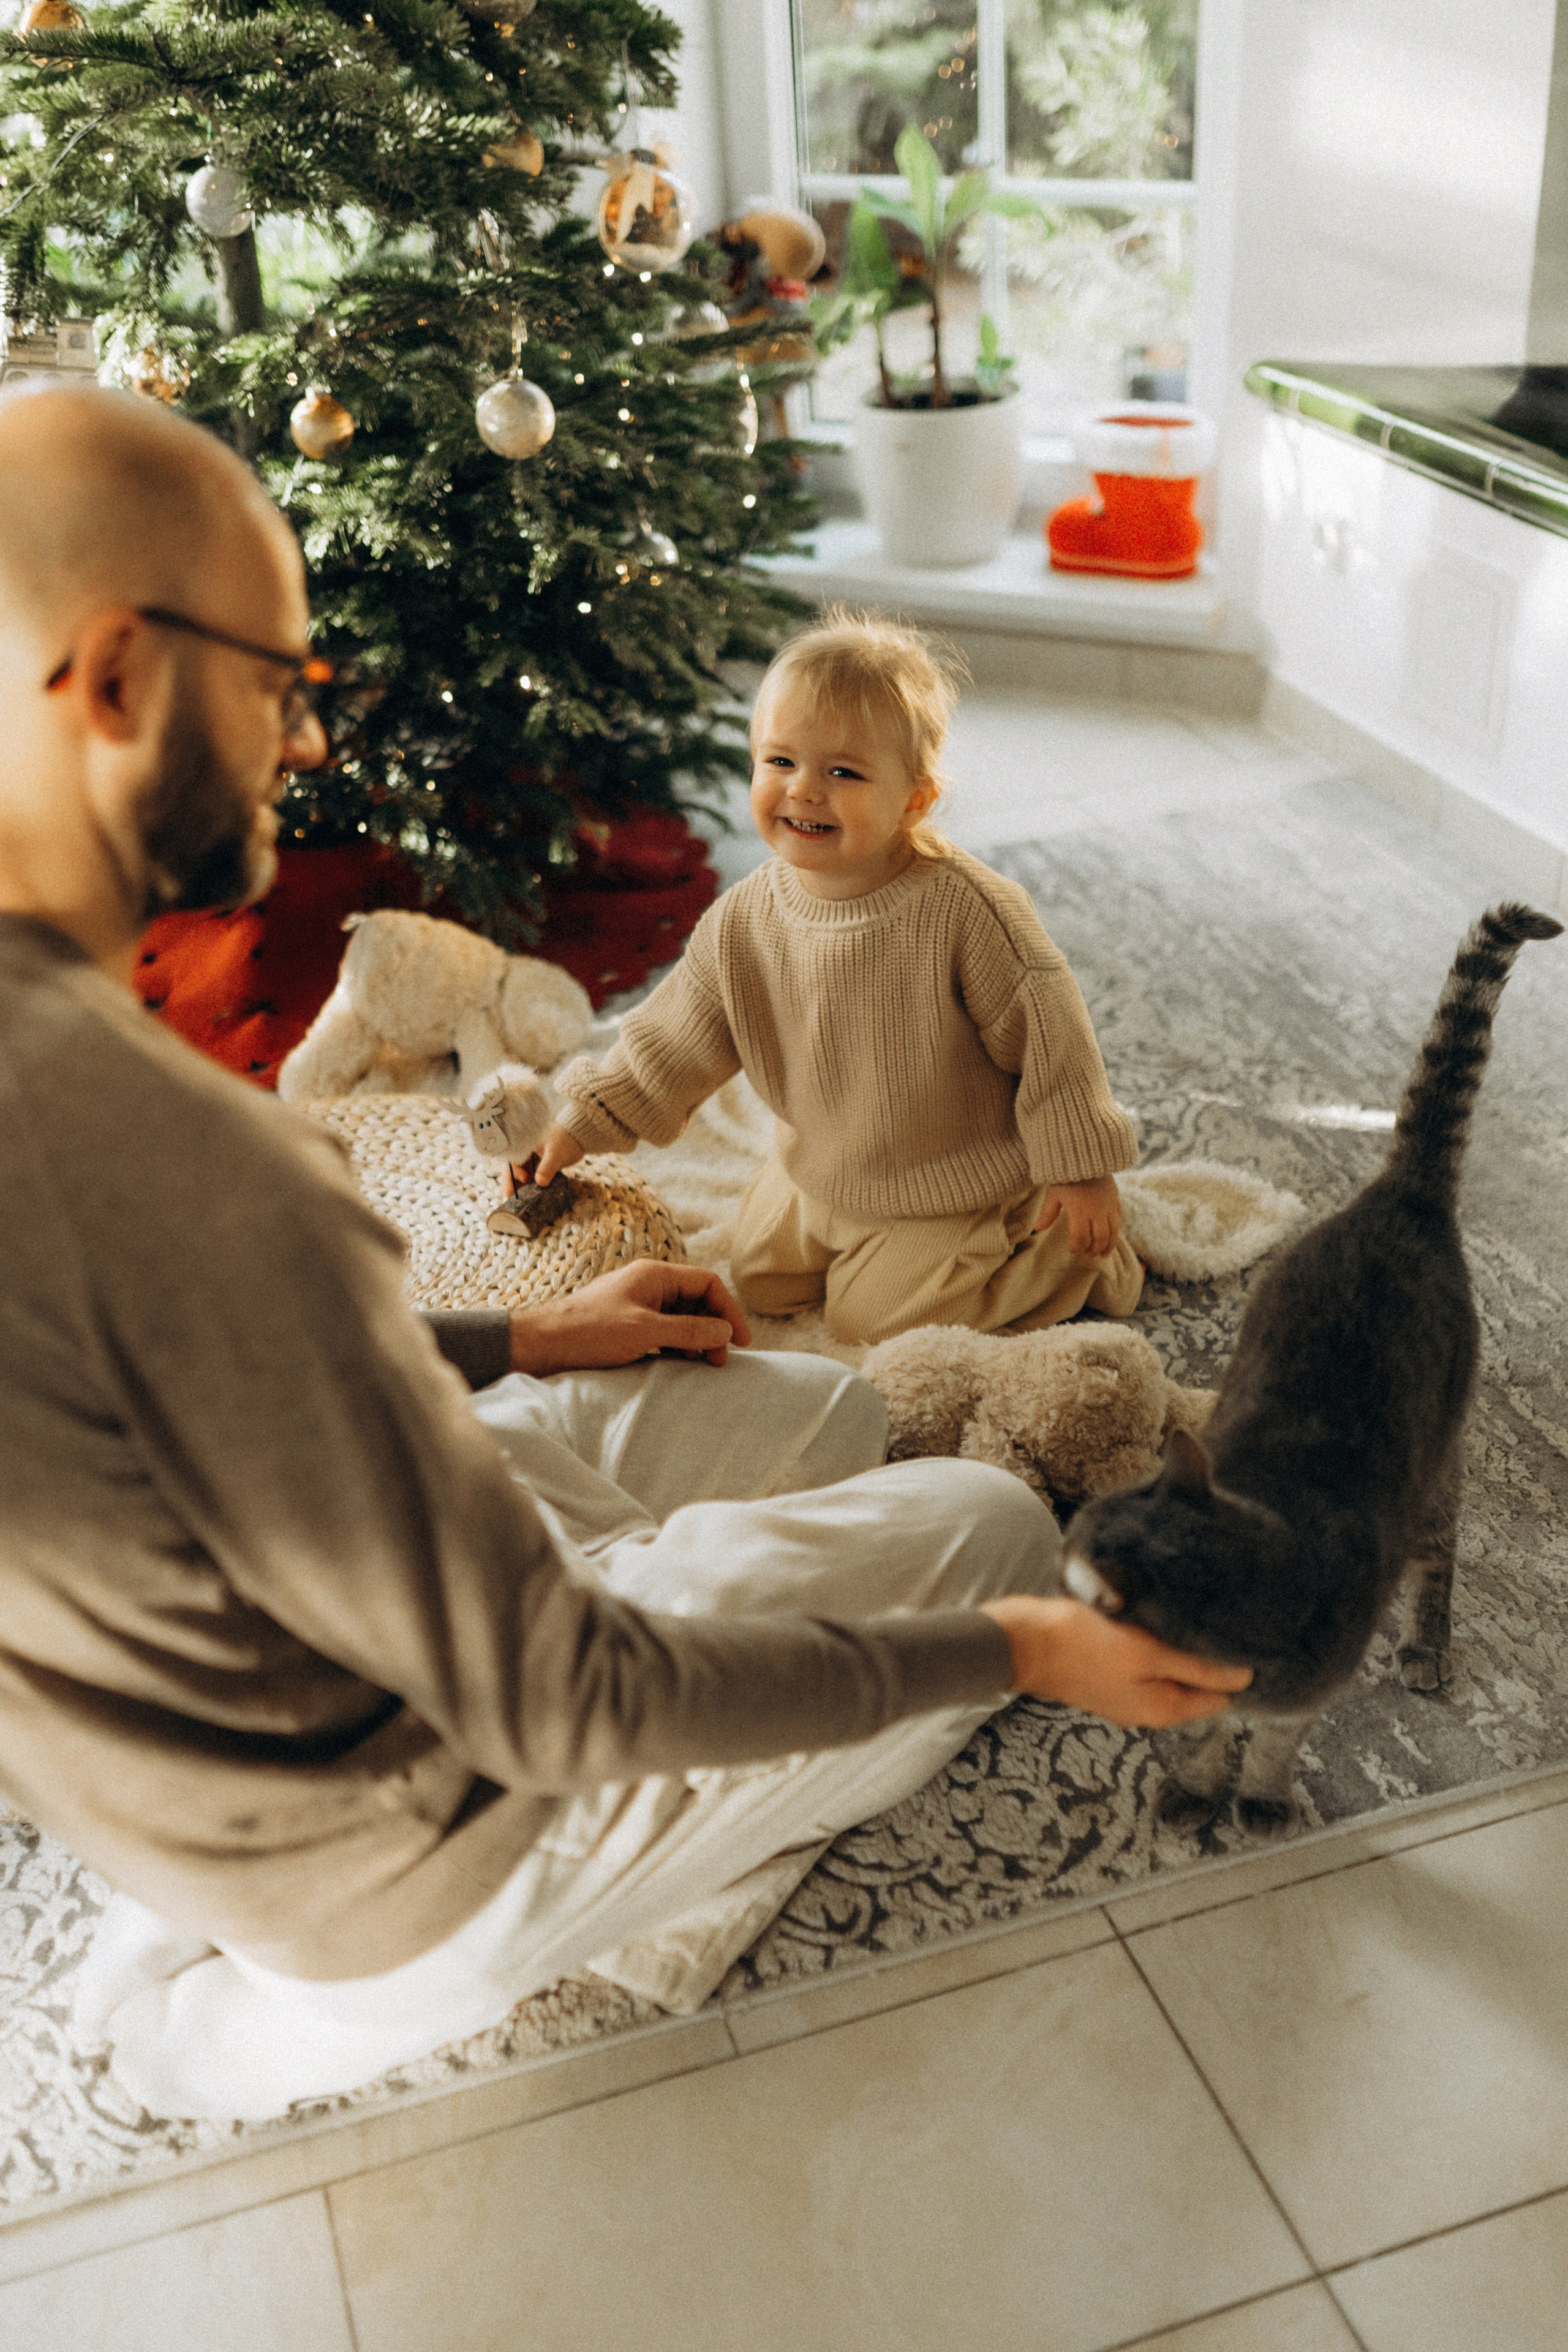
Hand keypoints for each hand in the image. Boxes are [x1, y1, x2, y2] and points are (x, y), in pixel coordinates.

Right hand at [507, 1120, 585, 1195]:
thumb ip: (547, 1167)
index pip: (510, 1161)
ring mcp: (530, 1159)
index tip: (514, 1189)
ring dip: (520, 1187)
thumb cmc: (566, 1140)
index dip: (510, 1176)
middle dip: (512, 1185)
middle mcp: (524, 1152)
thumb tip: (540, 1182)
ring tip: (520, 1202)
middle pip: (512, 1170)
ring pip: (521, 1175)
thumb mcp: (555, 1153)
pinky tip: (531, 1197)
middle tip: (512, 1200)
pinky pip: (530, 1177)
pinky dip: (530, 1187)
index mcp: (523, 1145)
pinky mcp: (538, 1166)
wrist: (578, 1136)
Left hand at [507, 1259, 751, 1375]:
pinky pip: (663, 1332)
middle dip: (714, 1329)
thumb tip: (725, 1333)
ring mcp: (637, 1304)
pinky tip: (678, 1365)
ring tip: (702, 1366)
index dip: (729, 1311)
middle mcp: (648, 1285)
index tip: (741, 1342)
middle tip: (720, 1362)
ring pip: (681, 1319)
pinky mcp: (627, 1324)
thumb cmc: (588, 1332)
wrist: (540, 1345)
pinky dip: (676, 1347)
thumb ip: (688, 1331)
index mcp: (655, 1275)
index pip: (708, 1284)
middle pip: (697, 1302)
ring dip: (696, 1340)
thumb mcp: (644, 1332)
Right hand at [981, 1595, 1251, 1728]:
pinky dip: (1154, 1650)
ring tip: (1188, 1617)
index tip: (1243, 1638)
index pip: (1219, 1697)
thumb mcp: (1145, 1653)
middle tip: (1219, 1621)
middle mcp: (1147, 1711)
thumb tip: (1243, 1680)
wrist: (1022, 1643)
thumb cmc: (1081, 1645)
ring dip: (1179, 1653)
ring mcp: (1124, 1697)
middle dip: (1208, 1661)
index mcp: (1163, 1709)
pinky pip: (1144, 1667)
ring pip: (1168, 1676)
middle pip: (1194, 1688)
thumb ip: (1195, 1668)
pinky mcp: (1106, 1680)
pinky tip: (1152, 1624)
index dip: (1233, 1671)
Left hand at [1036, 1173, 1121, 1258]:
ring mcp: (1109, 1206)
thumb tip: (1037, 1228)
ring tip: (1102, 1254)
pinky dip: (1115, 1232)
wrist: (1086, 1156)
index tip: (1072, 1249)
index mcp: (1079, 1211)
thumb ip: (1048, 1212)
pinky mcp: (1116, 1200)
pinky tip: (1111, 1237)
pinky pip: (1118, 1220)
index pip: (1080, 1237)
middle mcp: (1096, 1211)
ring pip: (1113, 1232)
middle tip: (1088, 1255)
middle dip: (1094, 1250)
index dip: (1076, 1247)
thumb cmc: (1066, 1176)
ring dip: (1108, 1245)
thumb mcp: (1054, 1193)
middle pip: (1099, 1238)